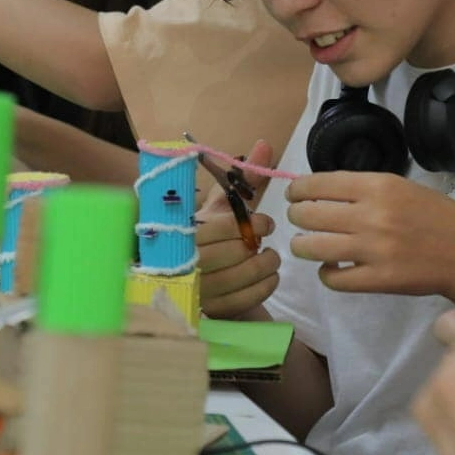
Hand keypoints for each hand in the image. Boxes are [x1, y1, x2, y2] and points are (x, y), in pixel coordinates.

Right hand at [196, 140, 279, 318]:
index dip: (254, 223)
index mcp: (187, 231)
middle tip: (263, 243)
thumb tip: (265, 144)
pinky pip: (251, 297)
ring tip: (267, 258)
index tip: (266, 223)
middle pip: (239, 251)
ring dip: (268, 264)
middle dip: (260, 245)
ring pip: (248, 274)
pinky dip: (267, 284)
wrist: (205, 282)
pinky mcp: (211, 311)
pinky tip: (267, 277)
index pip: (227, 226)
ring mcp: (199, 289)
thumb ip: (246, 179)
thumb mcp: (226, 208)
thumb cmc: (216, 238)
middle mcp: (187, 261)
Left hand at [285, 172, 454, 302]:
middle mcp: (372, 216)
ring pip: (312, 247)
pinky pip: (333, 278)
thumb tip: (322, 192)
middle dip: (297, 217)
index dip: (298, 189)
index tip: (294, 194)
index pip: (319, 184)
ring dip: (302, 246)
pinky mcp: (378, 280)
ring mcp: (373, 250)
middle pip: (308, 215)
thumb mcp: (404, 187)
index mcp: (379, 186)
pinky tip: (332, 268)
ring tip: (307, 245)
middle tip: (300, 220)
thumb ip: (365, 189)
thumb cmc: (438, 217)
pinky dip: (326, 273)